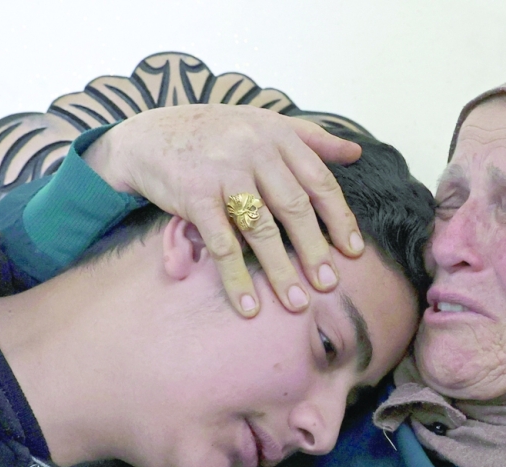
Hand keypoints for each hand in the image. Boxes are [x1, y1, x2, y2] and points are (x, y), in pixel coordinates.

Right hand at [82, 104, 363, 315]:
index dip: (339, 219)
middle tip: (330, 285)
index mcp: (277, 135)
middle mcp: (254, 150)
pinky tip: (249, 305)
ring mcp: (224, 173)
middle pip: (294, 207)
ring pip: (261, 229)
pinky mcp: (195, 196)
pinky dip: (236, 278)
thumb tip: (356, 154)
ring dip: (281, 270)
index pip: (319, 181)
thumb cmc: (214, 133)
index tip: (354, 252)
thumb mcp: (264, 123)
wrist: (150, 135)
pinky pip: (222, 244)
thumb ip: (311, 138)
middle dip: (314, 250)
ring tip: (297, 303)